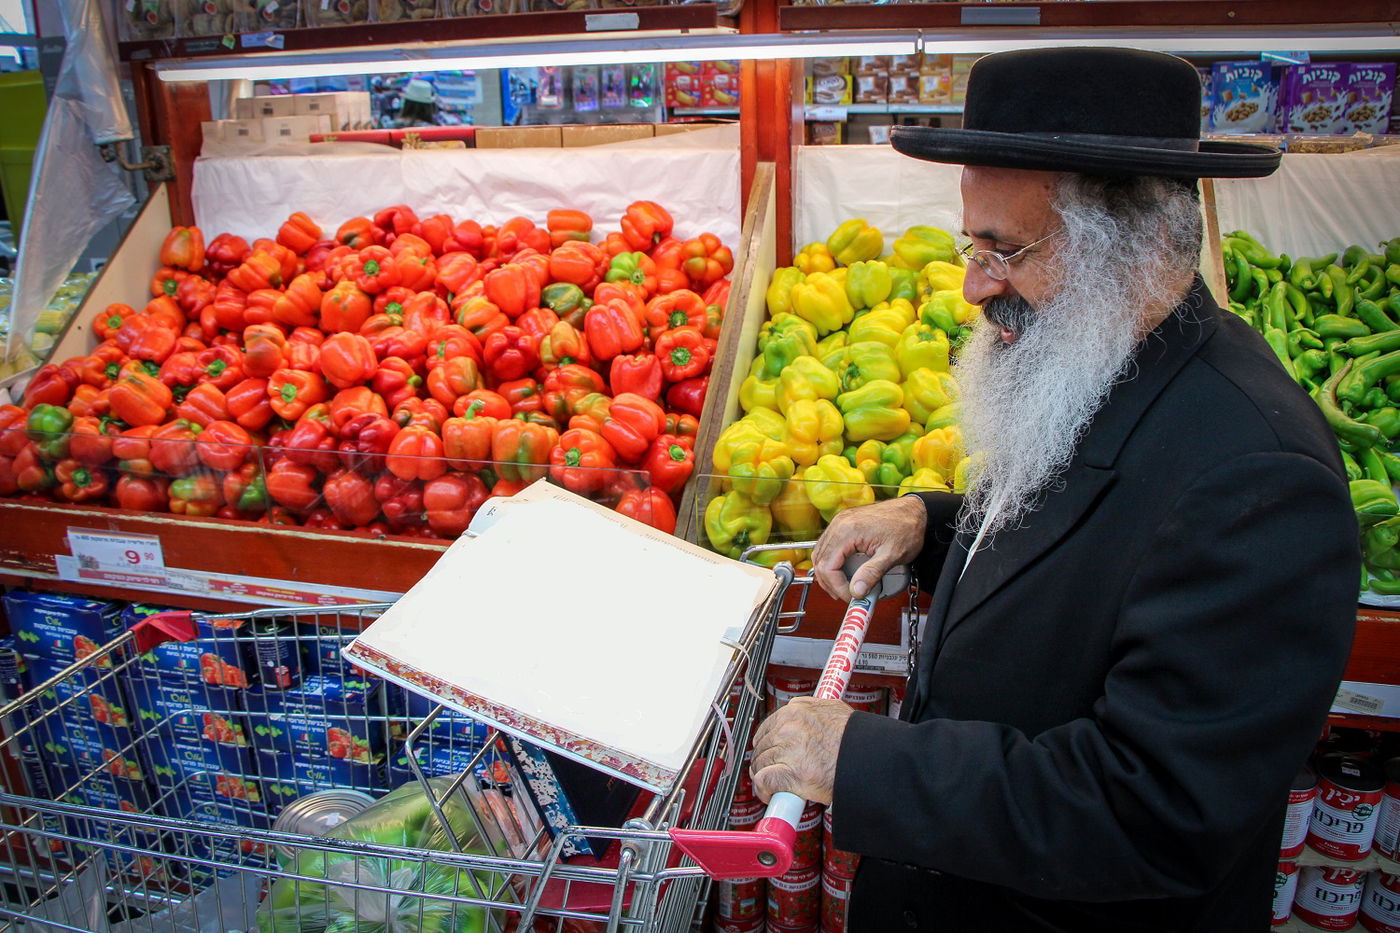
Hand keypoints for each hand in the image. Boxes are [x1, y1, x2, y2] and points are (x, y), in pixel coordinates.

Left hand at [750, 697, 854, 805]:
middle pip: (762, 745)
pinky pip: (764, 781)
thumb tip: (806, 716)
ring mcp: (788, 749)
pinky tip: (769, 794)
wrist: (869, 759)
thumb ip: (814, 712)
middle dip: (765, 760)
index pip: (769, 726)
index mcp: (797, 711)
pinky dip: (764, 789)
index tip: (771, 751)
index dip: (768, 743)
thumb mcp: (834, 711)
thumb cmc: (856, 739)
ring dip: (764, 775)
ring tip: (773, 784)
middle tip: (774, 770)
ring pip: (761, 763)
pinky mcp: (791, 773)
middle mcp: (789, 727)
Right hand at [812, 495, 926, 600]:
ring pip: (821, 553)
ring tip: (844, 587)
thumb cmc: (906, 527)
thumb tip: (857, 591)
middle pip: (820, 561)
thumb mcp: (892, 555)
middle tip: (846, 595)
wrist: (915, 511)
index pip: (828, 566)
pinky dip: (832, 561)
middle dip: (830, 583)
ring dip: (829, 573)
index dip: (837, 586)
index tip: (851, 596)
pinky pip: (829, 546)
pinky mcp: (845, 524)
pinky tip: (844, 571)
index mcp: (847, 531)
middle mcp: (840, 524)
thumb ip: (872, 574)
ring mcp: (841, 522)